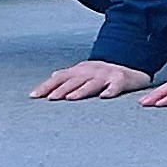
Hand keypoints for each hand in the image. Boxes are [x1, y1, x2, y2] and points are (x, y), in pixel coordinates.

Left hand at [28, 59, 154, 100]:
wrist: (132, 68)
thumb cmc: (104, 74)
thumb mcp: (85, 72)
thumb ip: (69, 75)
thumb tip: (53, 75)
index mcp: (80, 70)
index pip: (60, 77)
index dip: (47, 86)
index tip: (34, 96)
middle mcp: (91, 71)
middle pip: (74, 80)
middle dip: (61, 89)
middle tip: (51, 98)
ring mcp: (106, 74)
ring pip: (92, 83)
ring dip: (81, 90)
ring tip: (71, 98)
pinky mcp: (121, 79)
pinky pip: (116, 86)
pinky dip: (111, 91)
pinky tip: (105, 97)